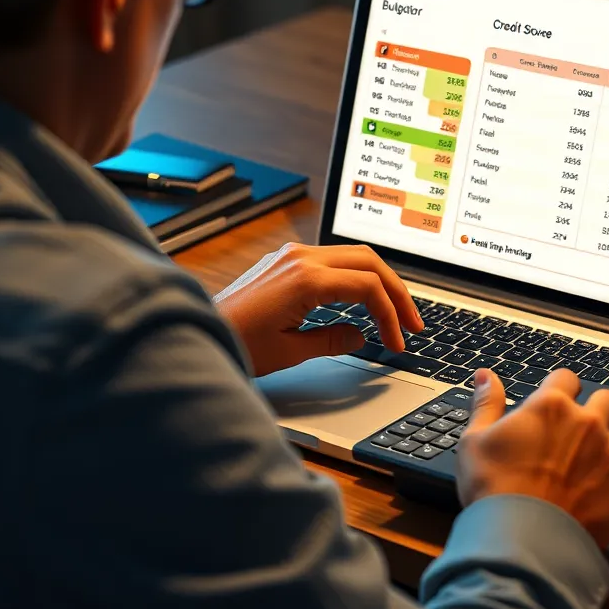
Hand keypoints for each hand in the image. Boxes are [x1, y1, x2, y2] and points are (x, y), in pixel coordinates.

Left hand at [214, 242, 422, 375]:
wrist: (196, 330)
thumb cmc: (236, 343)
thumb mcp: (290, 351)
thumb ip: (333, 339)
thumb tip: (362, 335)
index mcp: (306, 279)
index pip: (368, 288)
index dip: (391, 316)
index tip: (397, 342)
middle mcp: (302, 259)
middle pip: (370, 262)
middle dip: (397, 292)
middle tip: (413, 323)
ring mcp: (293, 256)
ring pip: (354, 256)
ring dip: (379, 282)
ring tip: (395, 313)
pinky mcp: (287, 261)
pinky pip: (334, 260)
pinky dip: (356, 278)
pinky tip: (363, 301)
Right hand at [456, 368, 608, 548]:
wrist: (520, 543)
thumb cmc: (492, 489)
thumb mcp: (475, 441)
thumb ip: (486, 404)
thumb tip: (485, 375)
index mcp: (552, 406)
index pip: (567, 377)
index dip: (561, 388)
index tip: (556, 401)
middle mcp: (589, 424)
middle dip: (599, 408)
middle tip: (584, 427)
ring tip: (605, 455)